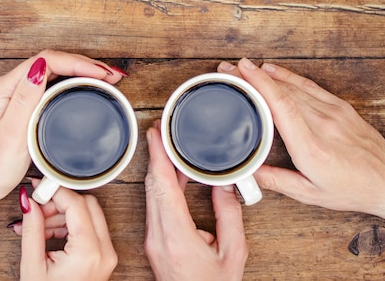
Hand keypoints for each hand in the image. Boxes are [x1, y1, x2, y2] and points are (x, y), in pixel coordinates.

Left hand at [0, 50, 124, 201]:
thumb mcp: (9, 135)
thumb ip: (24, 101)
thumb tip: (40, 68)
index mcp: (8, 87)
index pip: (48, 61)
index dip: (77, 63)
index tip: (100, 73)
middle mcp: (15, 85)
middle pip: (56, 61)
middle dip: (87, 64)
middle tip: (113, 75)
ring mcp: (24, 93)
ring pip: (58, 71)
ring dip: (84, 71)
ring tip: (108, 78)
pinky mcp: (31, 103)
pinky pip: (57, 84)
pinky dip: (77, 82)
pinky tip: (91, 87)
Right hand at [19, 186, 116, 280]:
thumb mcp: (33, 266)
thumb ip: (32, 229)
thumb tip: (27, 201)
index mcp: (88, 252)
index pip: (76, 204)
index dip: (55, 190)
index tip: (38, 186)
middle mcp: (104, 251)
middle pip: (87, 204)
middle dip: (59, 202)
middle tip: (35, 208)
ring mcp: (107, 254)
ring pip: (89, 214)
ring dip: (62, 215)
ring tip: (35, 226)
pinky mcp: (104, 257)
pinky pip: (90, 229)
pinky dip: (69, 226)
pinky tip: (46, 234)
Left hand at [144, 121, 247, 280]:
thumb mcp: (233, 252)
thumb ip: (229, 215)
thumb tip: (225, 184)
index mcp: (177, 236)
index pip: (163, 187)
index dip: (158, 157)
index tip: (156, 135)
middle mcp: (159, 236)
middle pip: (153, 186)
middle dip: (155, 155)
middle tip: (160, 130)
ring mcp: (153, 239)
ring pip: (151, 194)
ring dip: (158, 168)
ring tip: (166, 146)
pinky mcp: (154, 241)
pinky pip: (155, 204)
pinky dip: (162, 184)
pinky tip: (173, 173)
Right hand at [217, 58, 384, 217]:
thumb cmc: (352, 189)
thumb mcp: (310, 194)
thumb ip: (276, 181)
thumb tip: (247, 171)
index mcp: (311, 147)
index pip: (281, 106)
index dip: (259, 85)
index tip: (240, 72)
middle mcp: (322, 124)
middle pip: (282, 92)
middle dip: (253, 77)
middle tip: (229, 68)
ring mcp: (333, 112)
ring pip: (294, 86)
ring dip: (267, 74)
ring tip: (245, 68)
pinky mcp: (340, 107)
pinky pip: (310, 86)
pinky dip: (289, 76)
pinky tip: (274, 70)